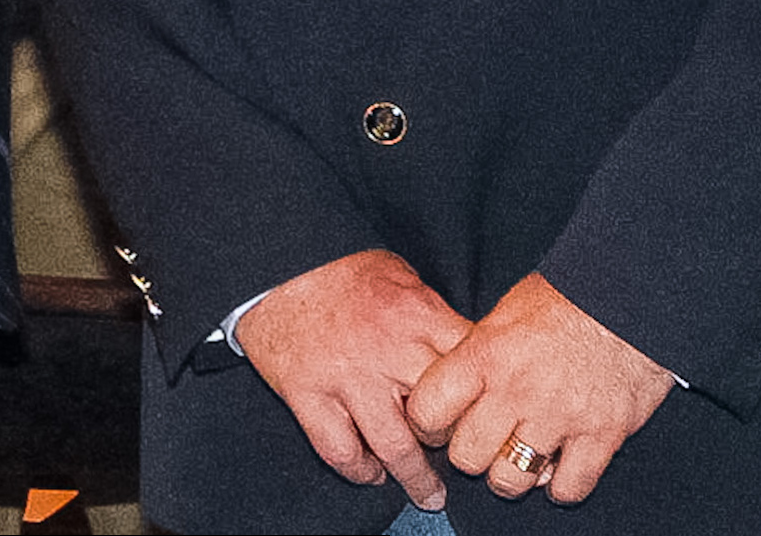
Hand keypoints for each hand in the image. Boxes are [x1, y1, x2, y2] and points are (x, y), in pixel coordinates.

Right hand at [230, 248, 473, 510]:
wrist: (273, 265)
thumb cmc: (342, 272)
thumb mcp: (401, 276)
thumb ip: (434, 314)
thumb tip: (467, 352)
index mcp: (416, 316)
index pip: (471, 371)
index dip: (485, 398)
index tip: (487, 415)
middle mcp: (386, 351)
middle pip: (441, 417)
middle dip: (453, 441)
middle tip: (459, 456)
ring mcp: (345, 378)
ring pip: (396, 448)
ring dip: (417, 479)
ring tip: (430, 494)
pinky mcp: (307, 395)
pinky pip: (341, 451)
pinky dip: (360, 471)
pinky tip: (372, 473)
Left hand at [407, 272, 673, 505]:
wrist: (630, 299)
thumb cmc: (564, 300)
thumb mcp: (504, 313)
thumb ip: (477, 353)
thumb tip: (456, 384)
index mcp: (485, 355)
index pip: (428, 410)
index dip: (426, 424)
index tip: (436, 425)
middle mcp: (516, 391)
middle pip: (466, 456)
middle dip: (468, 457)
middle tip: (480, 446)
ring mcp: (559, 417)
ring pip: (511, 480)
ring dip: (509, 478)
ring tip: (515, 462)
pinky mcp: (601, 436)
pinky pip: (569, 487)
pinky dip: (561, 487)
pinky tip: (558, 470)